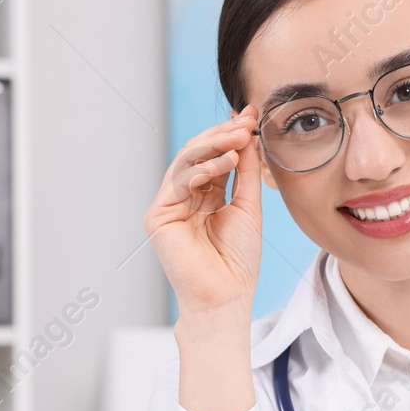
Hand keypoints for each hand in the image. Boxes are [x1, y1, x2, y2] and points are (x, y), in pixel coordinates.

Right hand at [144, 108, 263, 316]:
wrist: (226, 295)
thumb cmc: (238, 260)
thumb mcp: (248, 207)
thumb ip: (246, 172)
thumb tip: (248, 136)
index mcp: (206, 196)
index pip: (215, 157)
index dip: (232, 135)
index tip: (252, 115)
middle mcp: (184, 198)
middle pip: (198, 153)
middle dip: (222, 134)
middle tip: (245, 121)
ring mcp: (169, 205)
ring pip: (186, 161)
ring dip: (213, 145)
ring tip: (239, 138)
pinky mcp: (158, 215)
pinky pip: (178, 180)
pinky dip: (201, 167)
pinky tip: (225, 162)